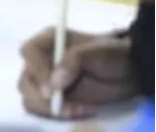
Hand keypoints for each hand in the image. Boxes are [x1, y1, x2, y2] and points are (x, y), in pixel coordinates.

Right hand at [18, 27, 134, 118]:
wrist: (129, 71)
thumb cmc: (111, 54)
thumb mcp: (96, 51)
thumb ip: (73, 62)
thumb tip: (54, 85)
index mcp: (48, 41)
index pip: (29, 53)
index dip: (37, 71)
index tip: (51, 90)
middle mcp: (41, 60)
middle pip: (25, 79)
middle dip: (40, 97)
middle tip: (63, 106)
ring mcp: (46, 80)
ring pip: (29, 97)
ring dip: (48, 108)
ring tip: (75, 110)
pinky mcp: (54, 97)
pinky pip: (42, 109)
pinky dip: (56, 114)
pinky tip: (79, 110)